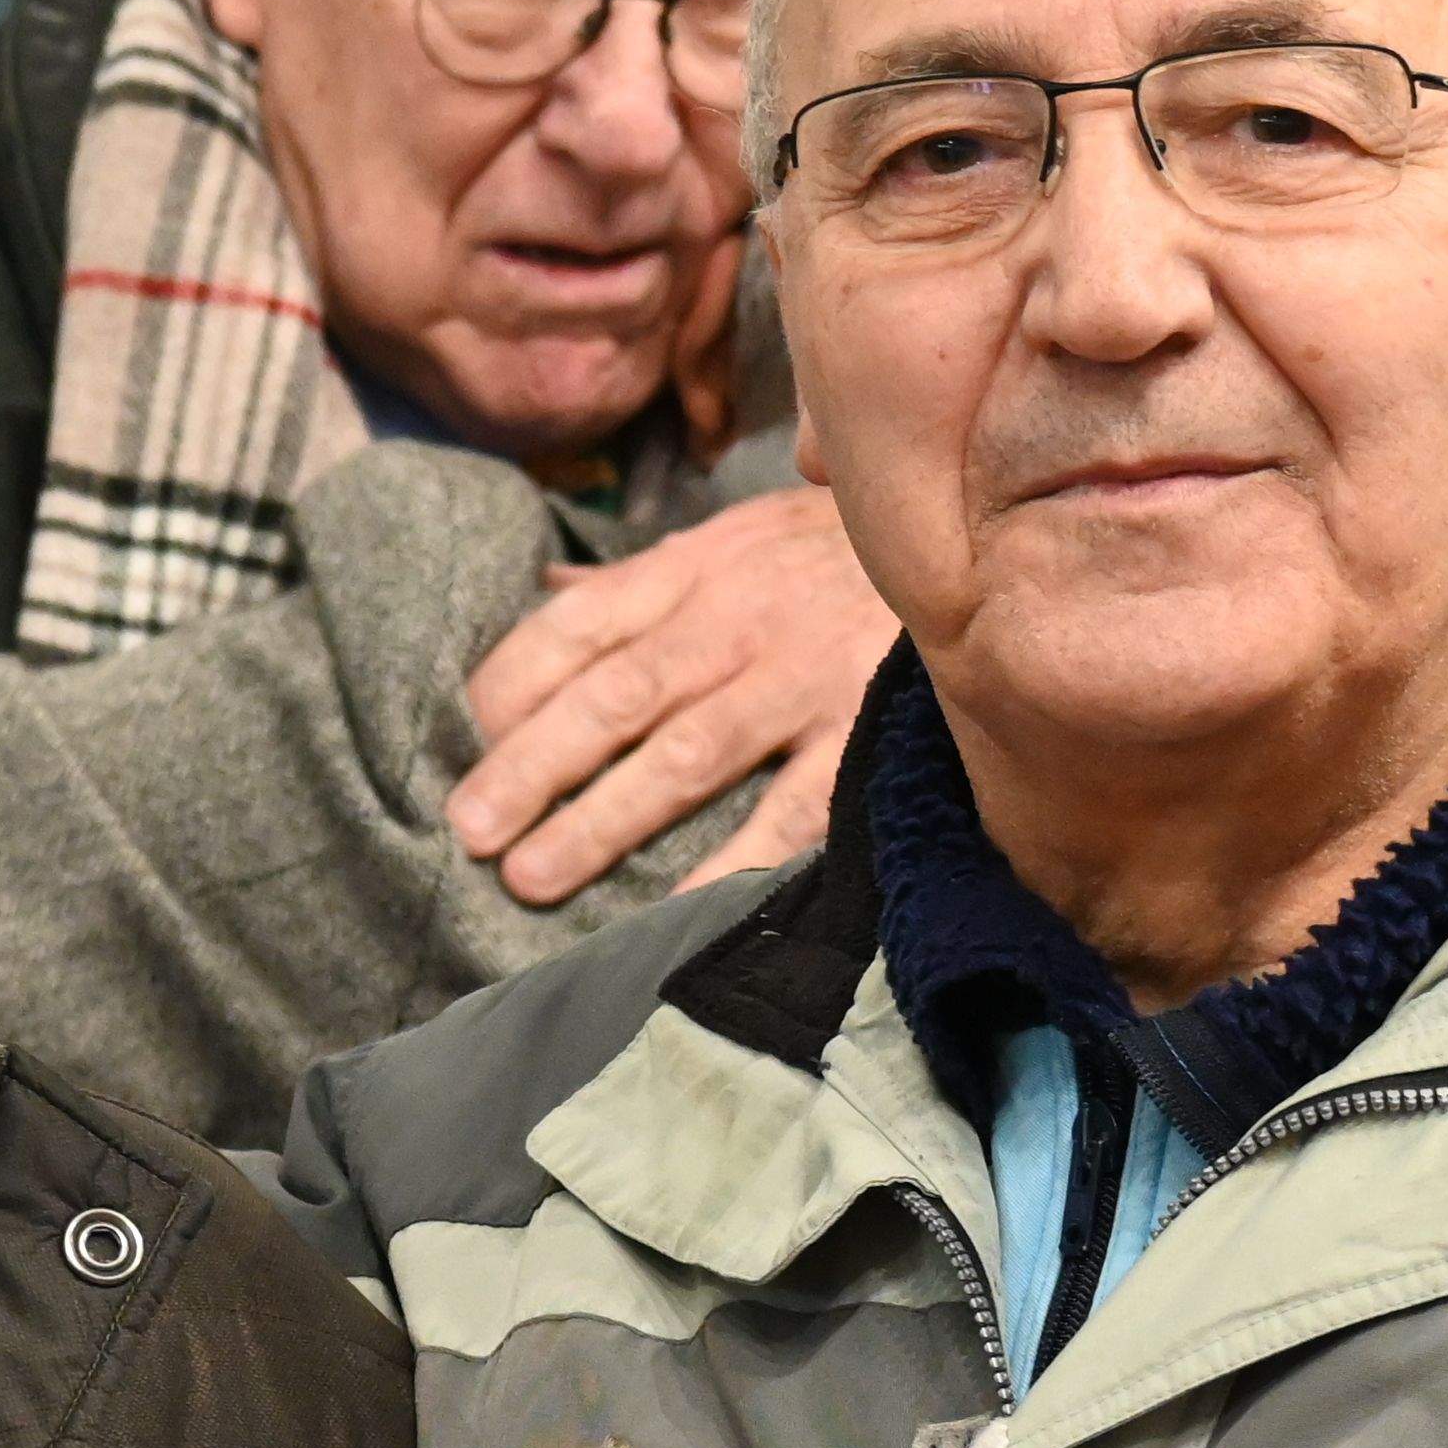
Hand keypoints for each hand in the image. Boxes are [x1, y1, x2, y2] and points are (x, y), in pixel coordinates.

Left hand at [448, 488, 887, 905]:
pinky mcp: (868, 728)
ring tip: (533, 876)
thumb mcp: (738, 538)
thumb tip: (545, 597)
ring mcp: (804, 675)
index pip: (578, 625)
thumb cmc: (837, 557)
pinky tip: (673, 909)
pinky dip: (732, 859)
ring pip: (684, 753)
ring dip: (602, 820)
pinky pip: (791, 805)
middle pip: (616, 696)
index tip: (462, 743)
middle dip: (532, 766)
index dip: (510, 685)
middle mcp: (740, 618)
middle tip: (469, 829)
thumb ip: (646, 581)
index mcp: (696, 567)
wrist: (984, 539)